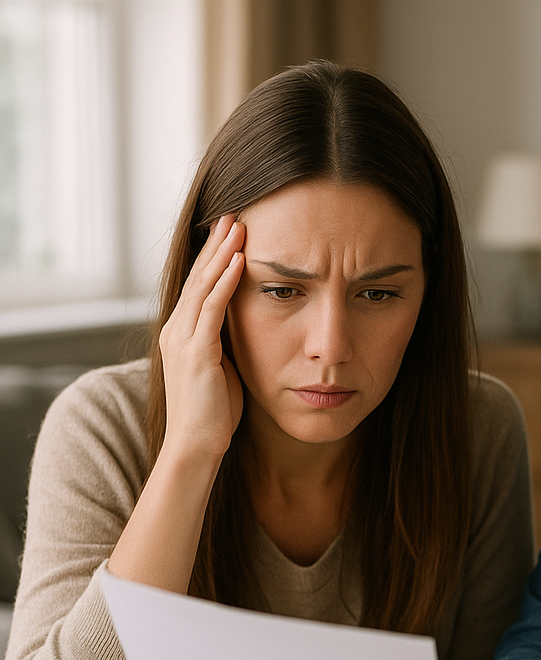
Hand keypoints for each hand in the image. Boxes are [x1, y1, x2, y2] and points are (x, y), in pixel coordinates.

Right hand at [158, 214, 246, 464]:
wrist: (196, 445)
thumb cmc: (213, 415)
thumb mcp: (222, 370)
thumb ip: (227, 345)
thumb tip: (245, 329)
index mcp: (182, 334)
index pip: (199, 286)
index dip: (214, 258)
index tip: (231, 232)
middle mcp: (176, 330)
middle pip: (198, 276)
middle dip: (216, 245)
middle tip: (233, 214)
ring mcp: (183, 339)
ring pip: (203, 285)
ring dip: (222, 254)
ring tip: (238, 226)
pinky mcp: (195, 351)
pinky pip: (211, 308)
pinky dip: (225, 282)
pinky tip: (239, 261)